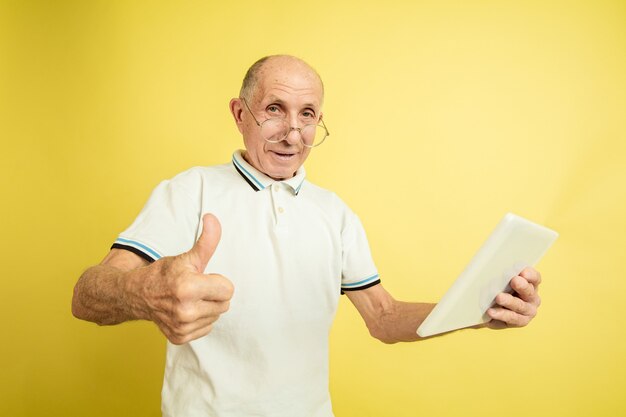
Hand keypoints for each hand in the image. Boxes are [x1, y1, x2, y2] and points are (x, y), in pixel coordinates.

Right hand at [138, 213, 233, 343]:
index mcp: (188, 288)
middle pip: (225, 304)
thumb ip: (206, 241)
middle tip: (195, 288)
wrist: (136, 295)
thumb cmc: (164, 274)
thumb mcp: (187, 257)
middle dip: (214, 294)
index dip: (217, 281)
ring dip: (207, 307)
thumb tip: (213, 218)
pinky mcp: (180, 337)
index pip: (228, 289)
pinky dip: (199, 320)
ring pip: (216, 316)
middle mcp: (185, 311)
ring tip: (189, 299)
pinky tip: (185, 311)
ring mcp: (182, 327)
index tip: (202, 277)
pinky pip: (206, 328)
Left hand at [486, 267, 541, 328]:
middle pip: (529, 291)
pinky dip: (501, 314)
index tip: (523, 272)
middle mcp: (532, 298)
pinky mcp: (519, 321)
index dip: (530, 275)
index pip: (535, 278)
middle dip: (522, 286)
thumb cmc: (498, 289)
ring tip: (499, 297)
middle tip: (514, 281)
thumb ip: (503, 274)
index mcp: (531, 284)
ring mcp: (528, 311)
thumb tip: (492, 268)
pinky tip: (491, 311)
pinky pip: (511, 318)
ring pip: (520, 306)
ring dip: (510, 301)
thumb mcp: (501, 280)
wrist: (489, 309)